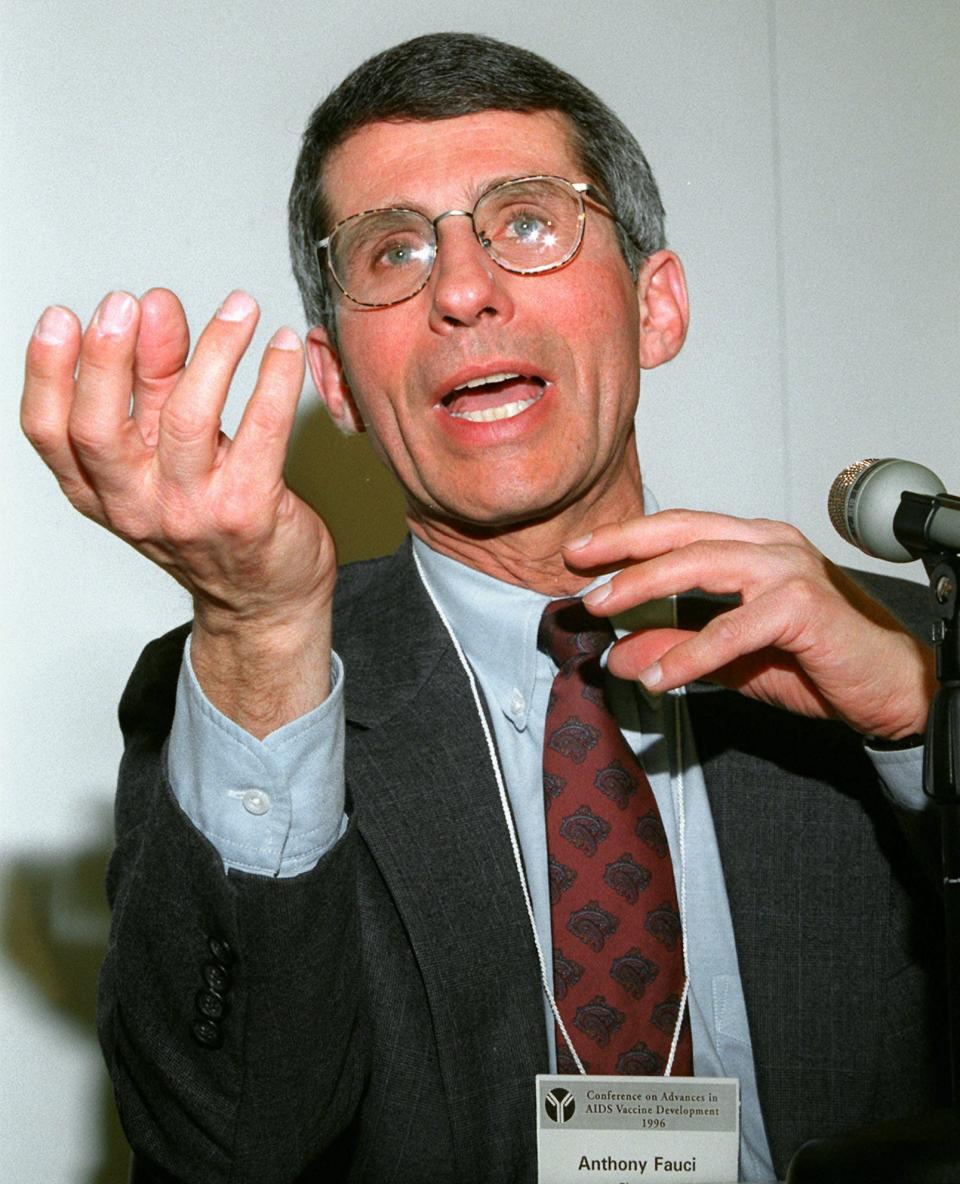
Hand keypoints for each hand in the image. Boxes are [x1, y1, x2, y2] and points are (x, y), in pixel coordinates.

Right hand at [21, 288, 335, 733]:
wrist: (263, 602)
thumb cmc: (214, 524)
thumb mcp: (166, 455)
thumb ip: (155, 383)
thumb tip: (151, 310)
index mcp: (102, 492)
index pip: (51, 433)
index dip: (46, 374)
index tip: (61, 319)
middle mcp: (138, 507)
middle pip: (101, 429)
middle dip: (109, 358)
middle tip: (132, 303)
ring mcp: (192, 513)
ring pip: (187, 420)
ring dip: (213, 350)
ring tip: (239, 308)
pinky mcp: (249, 512)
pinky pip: (262, 432)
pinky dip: (275, 379)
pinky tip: (285, 346)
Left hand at [563, 510, 934, 740]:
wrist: (888, 688)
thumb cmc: (816, 662)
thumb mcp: (728, 657)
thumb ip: (675, 648)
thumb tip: (618, 656)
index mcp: (753, 545)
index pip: (680, 529)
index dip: (627, 537)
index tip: (581, 553)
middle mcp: (770, 545)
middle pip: (684, 534)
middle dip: (624, 550)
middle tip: (579, 569)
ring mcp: (789, 570)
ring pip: (703, 564)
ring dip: (646, 585)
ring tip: (604, 608)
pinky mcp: (804, 606)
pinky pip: (734, 628)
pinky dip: (692, 653)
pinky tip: (660, 677)